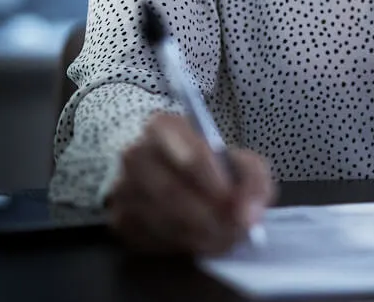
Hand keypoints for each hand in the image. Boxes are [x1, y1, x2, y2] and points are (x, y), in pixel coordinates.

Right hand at [105, 112, 275, 254]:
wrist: (165, 170)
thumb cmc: (206, 163)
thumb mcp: (236, 158)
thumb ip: (253, 180)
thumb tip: (251, 215)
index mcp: (163, 127)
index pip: (189, 154)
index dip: (214, 183)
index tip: (236, 203)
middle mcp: (136, 154)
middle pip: (172, 191)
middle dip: (209, 217)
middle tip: (236, 230)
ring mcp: (123, 188)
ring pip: (162, 219)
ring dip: (199, 236)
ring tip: (226, 239)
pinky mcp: (120, 220)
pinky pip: (152, 240)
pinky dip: (182, 246)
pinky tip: (202, 244)